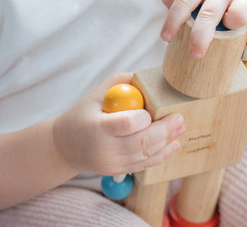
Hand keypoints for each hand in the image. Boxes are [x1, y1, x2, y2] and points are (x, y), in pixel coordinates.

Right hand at [52, 73, 184, 174]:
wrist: (66, 146)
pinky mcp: (118, 171)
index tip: (151, 111)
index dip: (143, 118)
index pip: (126, 124)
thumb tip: (148, 75)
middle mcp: (104, 149)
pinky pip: (143, 165)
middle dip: (165, 130)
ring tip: (181, 128)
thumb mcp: (96, 93)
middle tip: (180, 118)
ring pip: (146, 155)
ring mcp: (112, 164)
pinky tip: (173, 145)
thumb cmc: (83, 113)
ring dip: (167, 142)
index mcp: (97, 127)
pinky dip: (161, 155)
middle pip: (141, 142)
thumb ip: (121, 81)